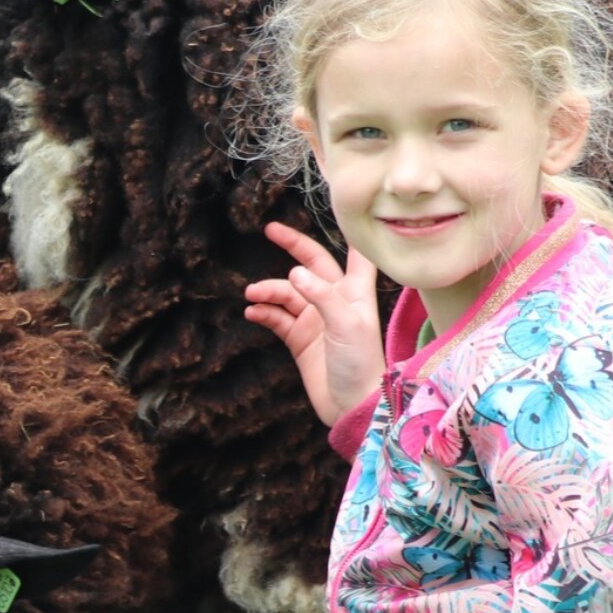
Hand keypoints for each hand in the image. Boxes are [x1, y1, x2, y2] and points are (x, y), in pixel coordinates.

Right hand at [244, 221, 385, 427]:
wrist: (352, 405)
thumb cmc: (361, 364)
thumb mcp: (346, 324)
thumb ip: (321, 295)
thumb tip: (294, 274)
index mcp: (355, 291)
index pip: (354, 253)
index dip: (345, 231)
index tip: (330, 207)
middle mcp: (335, 300)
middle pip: (312, 264)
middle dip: (292, 247)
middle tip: (269, 231)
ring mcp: (316, 319)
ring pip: (288, 293)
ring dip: (269, 290)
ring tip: (252, 295)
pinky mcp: (299, 339)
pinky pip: (277, 318)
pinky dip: (263, 313)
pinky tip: (253, 313)